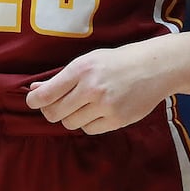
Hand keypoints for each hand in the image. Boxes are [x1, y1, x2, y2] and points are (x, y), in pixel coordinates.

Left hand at [26, 41, 164, 133]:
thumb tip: (34, 91)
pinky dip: (88, 123)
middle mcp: (91, 88)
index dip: (35, 102)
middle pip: (55, 113)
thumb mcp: (89, 61)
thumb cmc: (117, 62)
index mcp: (81, 69)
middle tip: (57, 106)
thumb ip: (62, 78)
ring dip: (72, 117)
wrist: (155, 67)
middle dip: (51, 111)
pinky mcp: (117, 120)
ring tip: (83, 106)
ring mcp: (105, 105)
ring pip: (71, 123)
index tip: (35, 102)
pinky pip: (89, 129)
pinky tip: (98, 111)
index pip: (46, 95)